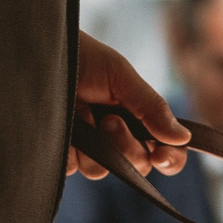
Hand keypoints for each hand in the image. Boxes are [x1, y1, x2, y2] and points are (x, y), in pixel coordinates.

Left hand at [69, 31, 190, 179]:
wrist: (40, 51)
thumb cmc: (81, 56)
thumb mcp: (121, 75)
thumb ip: (151, 107)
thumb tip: (182, 137)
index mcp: (137, 118)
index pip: (166, 152)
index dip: (169, 159)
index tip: (161, 155)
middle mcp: (115, 136)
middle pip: (138, 165)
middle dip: (126, 145)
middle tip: (109, 119)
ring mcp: (88, 146)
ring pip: (104, 171)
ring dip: (97, 146)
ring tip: (82, 116)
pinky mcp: (62, 152)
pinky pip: (73, 167)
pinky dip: (70, 148)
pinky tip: (64, 126)